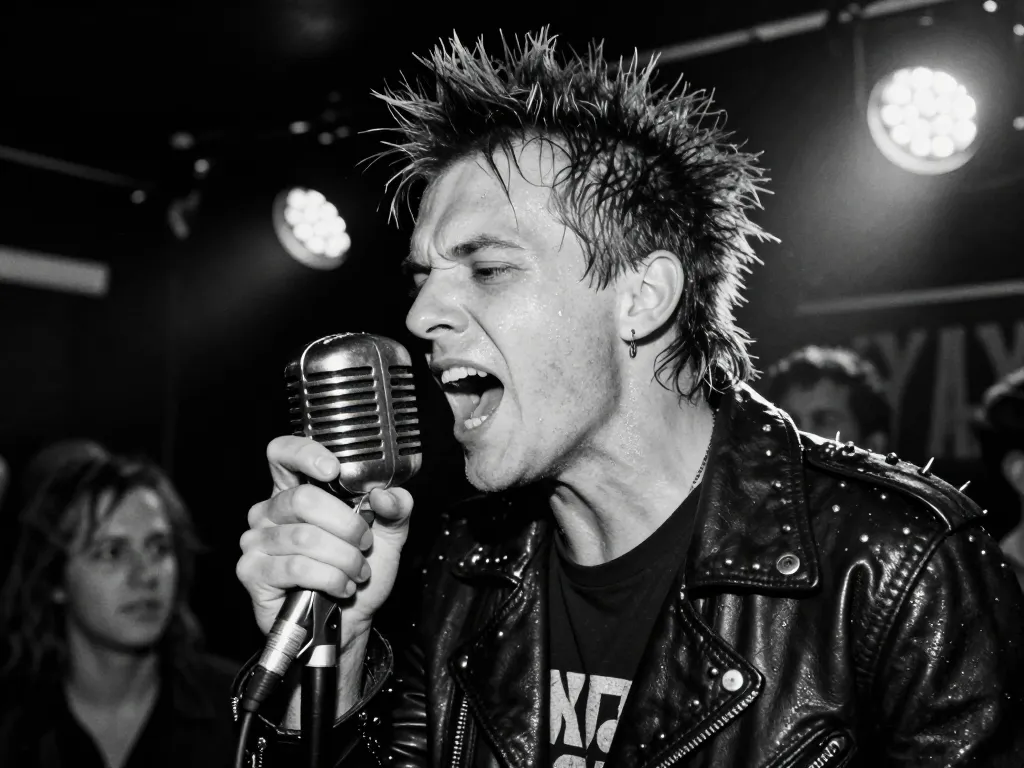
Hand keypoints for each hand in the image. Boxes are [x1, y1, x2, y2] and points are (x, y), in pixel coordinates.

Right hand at [237, 436, 413, 650]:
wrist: (350, 621)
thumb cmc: (360, 572)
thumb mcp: (389, 534)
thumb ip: (396, 508)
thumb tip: (386, 494)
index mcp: (296, 490)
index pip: (283, 452)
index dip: (306, 454)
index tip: (334, 470)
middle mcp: (269, 511)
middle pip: (303, 499)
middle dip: (346, 525)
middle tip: (364, 545)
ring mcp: (256, 541)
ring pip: (305, 538)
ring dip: (344, 559)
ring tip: (357, 572)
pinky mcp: (251, 572)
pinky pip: (296, 567)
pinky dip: (330, 578)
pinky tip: (341, 587)